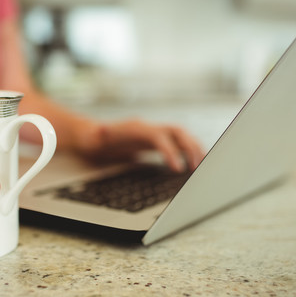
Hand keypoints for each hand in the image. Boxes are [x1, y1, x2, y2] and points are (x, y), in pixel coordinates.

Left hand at [80, 119, 204, 171]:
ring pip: (182, 136)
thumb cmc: (94, 138)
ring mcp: (155, 132)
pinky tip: (197, 164)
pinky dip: (190, 151)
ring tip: (202, 168)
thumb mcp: (94, 137)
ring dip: (194, 149)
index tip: (177, 169)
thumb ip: (99, 134)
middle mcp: (149, 127)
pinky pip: (180, 143)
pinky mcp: (158, 140)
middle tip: (196, 169)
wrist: (94, 135)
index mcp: (137, 127)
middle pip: (177, 132)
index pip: (159, 136)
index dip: (170, 151)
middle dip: (190, 148)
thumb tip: (99, 131)